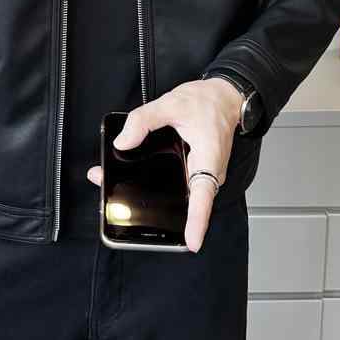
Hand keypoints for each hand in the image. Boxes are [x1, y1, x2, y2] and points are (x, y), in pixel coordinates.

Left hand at [86, 77, 243, 251]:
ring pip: (178, 194)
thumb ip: (144, 120)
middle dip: (154, 208)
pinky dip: (156, 182)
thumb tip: (123, 141)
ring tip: (115, 187)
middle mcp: (207, 173)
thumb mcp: (171, 103)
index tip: (192, 242)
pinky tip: (134, 176)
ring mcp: (201, 174)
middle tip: (116, 201)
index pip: (203, 196)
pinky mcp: (194, 171)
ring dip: (150, 194)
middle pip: (185, 201)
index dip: (198, 221)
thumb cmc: (207, 102)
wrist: (223, 97)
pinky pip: (177, 184)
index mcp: (208, 159)